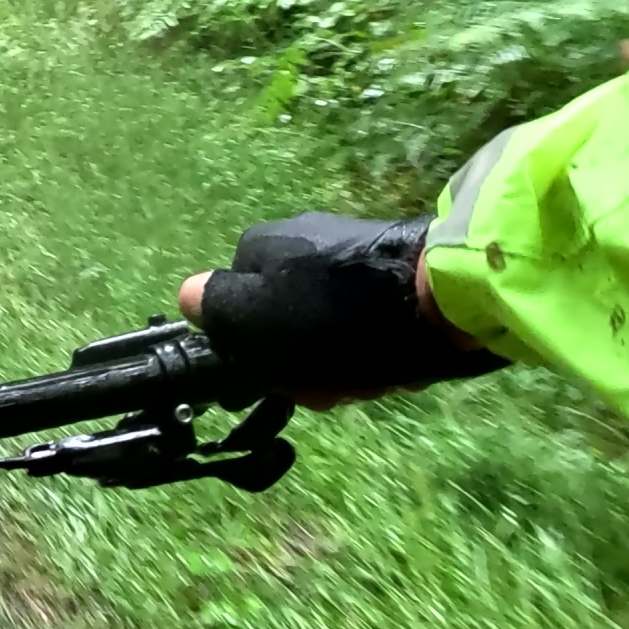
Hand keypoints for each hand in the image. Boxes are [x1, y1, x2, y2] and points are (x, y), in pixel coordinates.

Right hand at [177, 213, 505, 406]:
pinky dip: (372, 349)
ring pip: (325, 332)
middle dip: (302, 367)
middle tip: (330, 387)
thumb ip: (217, 309)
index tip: (277, 381)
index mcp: (260, 246)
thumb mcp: (259, 317)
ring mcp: (348, 255)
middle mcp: (300, 241)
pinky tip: (391, 365)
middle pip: (282, 326)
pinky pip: (364, 324)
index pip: (234, 312)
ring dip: (340, 366)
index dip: (252, 355)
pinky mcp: (389, 272)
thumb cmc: (338, 313)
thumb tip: (186, 297)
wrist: (442, 295)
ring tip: (367, 379)